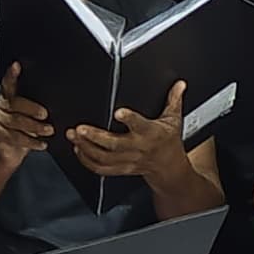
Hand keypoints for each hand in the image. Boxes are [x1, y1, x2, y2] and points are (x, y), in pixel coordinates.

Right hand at [0, 64, 53, 169]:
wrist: (7, 154)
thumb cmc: (22, 131)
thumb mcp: (27, 115)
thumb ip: (33, 105)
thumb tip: (55, 99)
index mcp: (6, 97)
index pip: (8, 83)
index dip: (12, 75)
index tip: (17, 65)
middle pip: (15, 104)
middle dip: (31, 108)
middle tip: (45, 114)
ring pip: (16, 122)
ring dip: (35, 127)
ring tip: (49, 130)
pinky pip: (16, 138)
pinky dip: (32, 142)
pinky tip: (42, 144)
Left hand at [66, 86, 193, 180]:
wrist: (170, 169)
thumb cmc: (169, 142)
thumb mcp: (174, 120)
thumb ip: (173, 100)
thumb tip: (179, 84)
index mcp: (151, 133)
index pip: (140, 125)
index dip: (129, 119)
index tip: (117, 111)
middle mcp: (138, 148)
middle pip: (114, 144)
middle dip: (94, 136)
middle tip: (80, 128)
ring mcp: (128, 160)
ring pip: (104, 158)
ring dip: (86, 147)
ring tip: (74, 136)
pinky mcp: (121, 169)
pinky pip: (101, 169)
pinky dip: (87, 161)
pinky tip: (79, 149)